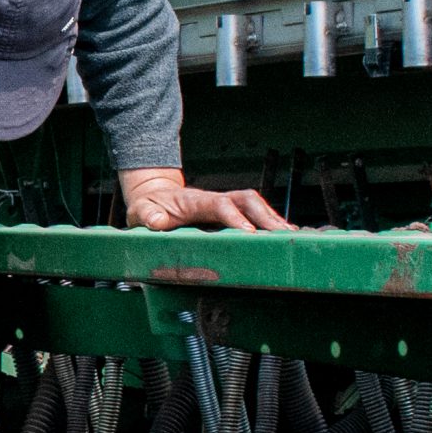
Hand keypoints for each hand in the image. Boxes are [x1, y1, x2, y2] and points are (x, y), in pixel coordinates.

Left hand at [119, 166, 293, 231]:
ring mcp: (224, 203)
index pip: (220, 205)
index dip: (236, 218)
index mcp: (194, 201)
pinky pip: (254, 212)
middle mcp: (214, 199)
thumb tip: (157, 222)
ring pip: (255, 205)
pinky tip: (283, 235)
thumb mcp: (140, 212)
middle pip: (247, 201)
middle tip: (282, 236)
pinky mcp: (230, 211)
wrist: (154, 195)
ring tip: (290, 237)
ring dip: (273, 219)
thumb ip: (147, 216)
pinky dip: (270, 222)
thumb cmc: (149, 207)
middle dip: (266, 217)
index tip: (249, 233)